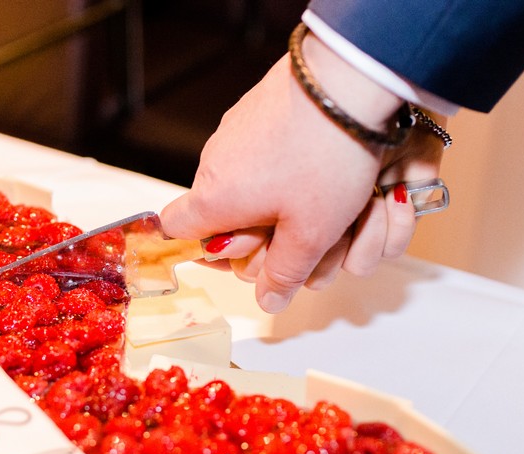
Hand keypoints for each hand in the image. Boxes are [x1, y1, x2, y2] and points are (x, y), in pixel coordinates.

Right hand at [160, 30, 441, 313]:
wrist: (348, 82)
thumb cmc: (325, 158)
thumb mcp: (311, 233)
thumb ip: (285, 273)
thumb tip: (268, 302)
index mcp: (214, 199)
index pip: (176, 234)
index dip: (204, 252)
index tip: (241, 256)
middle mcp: (214, 165)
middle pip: (222, 216)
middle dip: (261, 235)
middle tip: (303, 234)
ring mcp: (234, 134)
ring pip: (247, 186)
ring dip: (279, 203)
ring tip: (323, 198)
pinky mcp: (257, 111)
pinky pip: (262, 154)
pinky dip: (286, 167)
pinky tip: (321, 165)